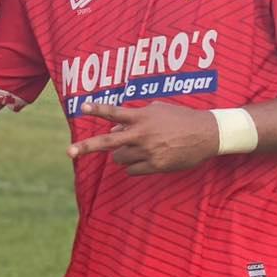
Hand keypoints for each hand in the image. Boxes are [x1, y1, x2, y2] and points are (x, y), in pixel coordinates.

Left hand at [67, 103, 217, 175]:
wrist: (206, 134)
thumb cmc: (181, 119)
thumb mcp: (158, 110)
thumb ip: (135, 118)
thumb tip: (113, 131)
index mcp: (142, 117)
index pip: (115, 112)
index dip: (97, 109)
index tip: (82, 107)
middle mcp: (142, 134)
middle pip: (107, 142)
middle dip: (86, 147)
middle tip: (69, 152)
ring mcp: (148, 151)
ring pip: (119, 158)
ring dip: (120, 154)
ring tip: (136, 148)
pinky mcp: (155, 165)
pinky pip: (132, 170)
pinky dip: (133, 165)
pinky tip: (146, 158)